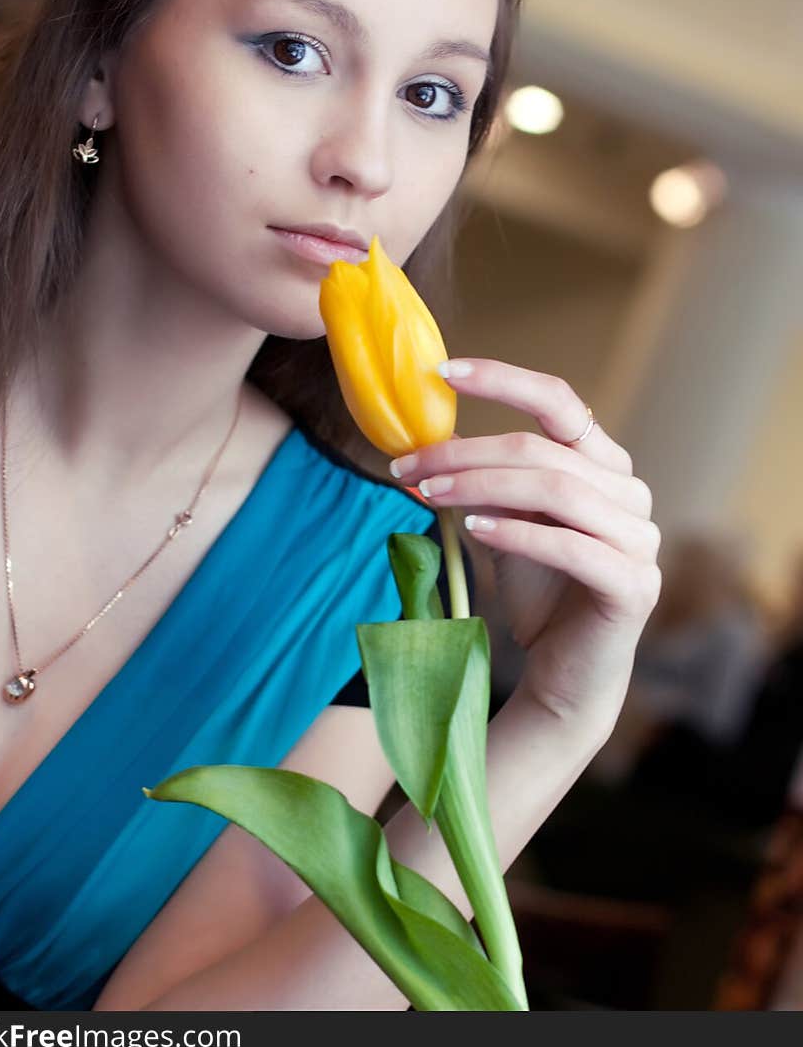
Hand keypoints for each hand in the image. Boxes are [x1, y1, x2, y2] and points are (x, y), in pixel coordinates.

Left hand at [389, 358, 662, 735]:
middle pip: (542, 450)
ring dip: (482, 487)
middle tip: (406, 467)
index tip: (441, 373)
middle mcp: (629, 492)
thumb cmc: (538, 590)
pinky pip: (574, 548)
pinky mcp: (633, 586)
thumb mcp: (503, 522)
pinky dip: (519, 534)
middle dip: (465, 453)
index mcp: (602, 462)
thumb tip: (421, 445)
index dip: (502, 379)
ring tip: (430, 496)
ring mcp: (639, 539)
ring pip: (557, 490)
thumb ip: (481, 482)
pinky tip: (475, 530)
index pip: (558, 400)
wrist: (566, 674)